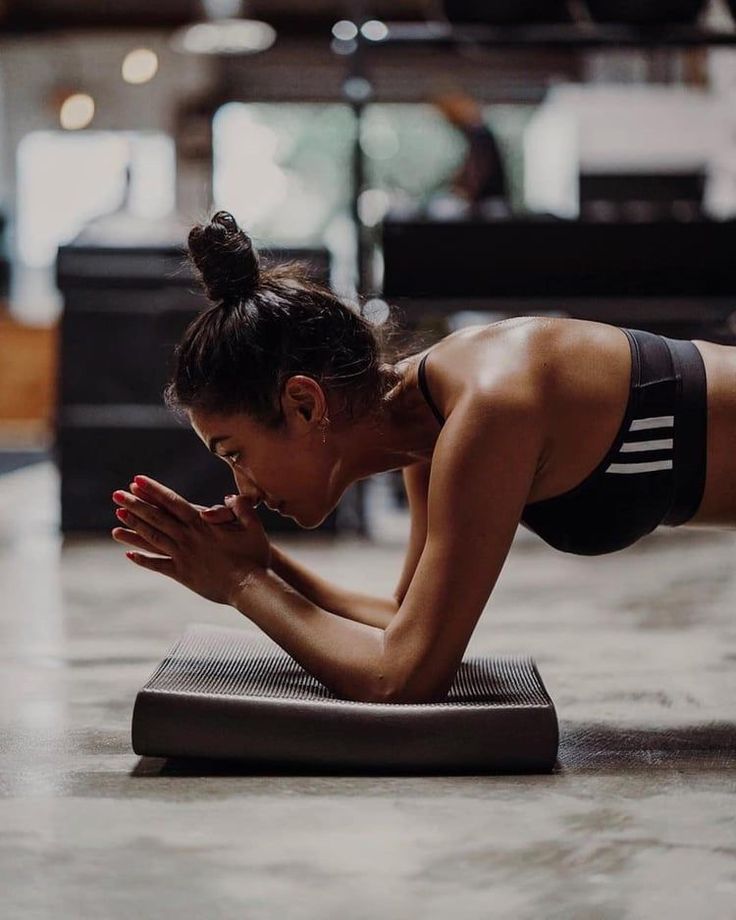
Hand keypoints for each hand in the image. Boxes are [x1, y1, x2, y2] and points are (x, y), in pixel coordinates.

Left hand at [111, 475, 271, 604]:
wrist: (249, 587)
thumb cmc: (254, 556)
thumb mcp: (253, 527)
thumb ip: (241, 508)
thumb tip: (230, 497)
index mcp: (201, 524)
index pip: (172, 502)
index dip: (153, 490)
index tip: (136, 481)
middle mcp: (187, 538)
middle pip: (155, 518)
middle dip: (135, 505)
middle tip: (116, 495)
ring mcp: (182, 556)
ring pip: (152, 539)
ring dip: (133, 528)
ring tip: (117, 520)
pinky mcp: (182, 574)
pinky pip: (158, 565)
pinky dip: (143, 560)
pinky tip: (129, 554)